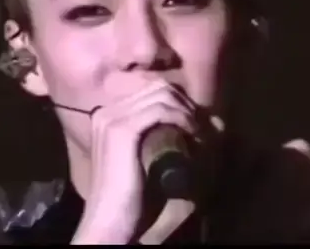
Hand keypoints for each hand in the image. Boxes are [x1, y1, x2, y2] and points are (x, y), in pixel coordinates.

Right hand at [71, 76, 196, 244]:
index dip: (176, 100)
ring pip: (160, 95)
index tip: (196, 118)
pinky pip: (159, 111)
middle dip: (184, 102)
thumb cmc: (130, 195)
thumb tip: (191, 124)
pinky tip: (193, 131)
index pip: (149, 90)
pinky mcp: (121, 129)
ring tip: (200, 129)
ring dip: (186, 110)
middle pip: (156, 88)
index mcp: (108, 115)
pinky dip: (182, 118)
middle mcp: (107, 111)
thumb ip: (159, 138)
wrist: (110, 221)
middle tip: (202, 123)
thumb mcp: (145, 158)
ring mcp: (112, 118)